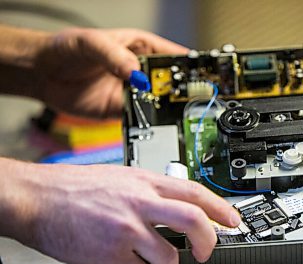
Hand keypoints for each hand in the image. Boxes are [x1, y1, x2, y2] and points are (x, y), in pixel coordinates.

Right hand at [0, 159, 240, 263]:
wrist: (36, 197)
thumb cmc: (72, 188)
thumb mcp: (120, 177)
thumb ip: (148, 191)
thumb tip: (172, 206)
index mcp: (145, 182)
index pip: (194, 192)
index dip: (220, 207)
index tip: (233, 220)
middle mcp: (140, 202)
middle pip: (194, 220)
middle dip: (209, 241)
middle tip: (206, 252)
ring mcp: (127, 227)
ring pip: (169, 256)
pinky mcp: (110, 252)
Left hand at [34, 27, 187, 117]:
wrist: (42, 74)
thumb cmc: (65, 49)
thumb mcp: (91, 44)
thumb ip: (115, 57)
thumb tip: (137, 75)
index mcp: (141, 47)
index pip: (173, 56)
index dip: (189, 66)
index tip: (201, 76)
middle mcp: (140, 70)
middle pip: (171, 83)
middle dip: (183, 91)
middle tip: (192, 99)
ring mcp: (133, 91)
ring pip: (159, 102)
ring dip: (167, 109)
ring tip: (177, 113)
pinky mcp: (122, 110)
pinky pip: (141, 117)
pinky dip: (148, 122)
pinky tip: (154, 122)